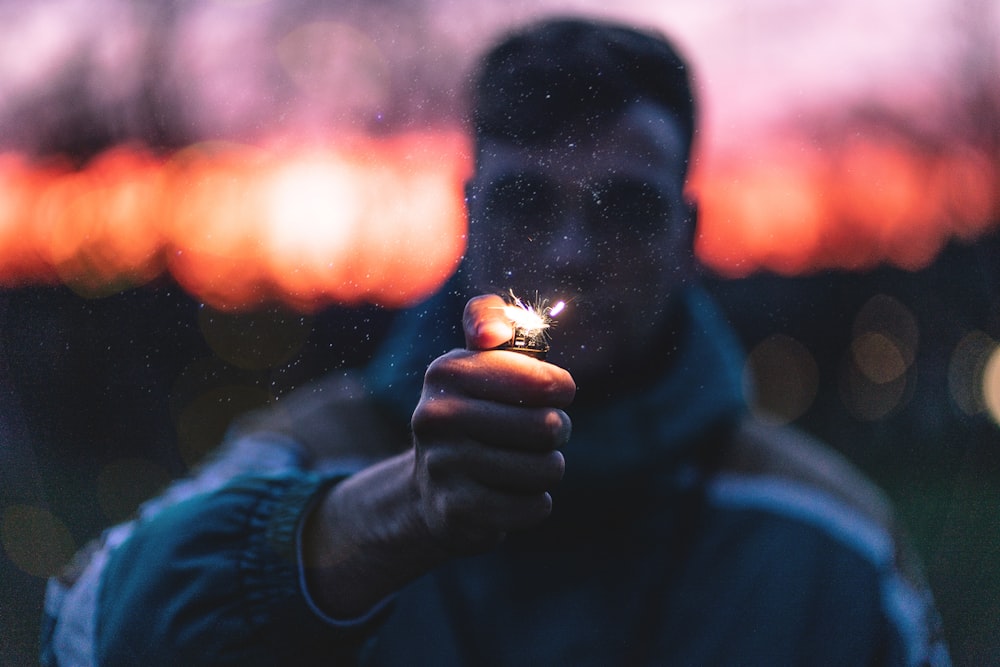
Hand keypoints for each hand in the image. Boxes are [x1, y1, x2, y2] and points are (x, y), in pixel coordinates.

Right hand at [410, 294, 575, 552]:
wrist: (430, 488)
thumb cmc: (473, 411)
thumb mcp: (477, 360)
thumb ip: (490, 320)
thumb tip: (494, 333)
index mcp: (447, 372)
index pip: (542, 381)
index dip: (560, 389)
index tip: (552, 393)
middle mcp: (437, 416)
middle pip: (547, 428)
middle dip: (555, 432)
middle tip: (540, 433)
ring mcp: (443, 466)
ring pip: (545, 469)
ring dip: (546, 468)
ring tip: (524, 463)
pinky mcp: (456, 512)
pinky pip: (533, 507)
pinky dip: (534, 502)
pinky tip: (511, 494)